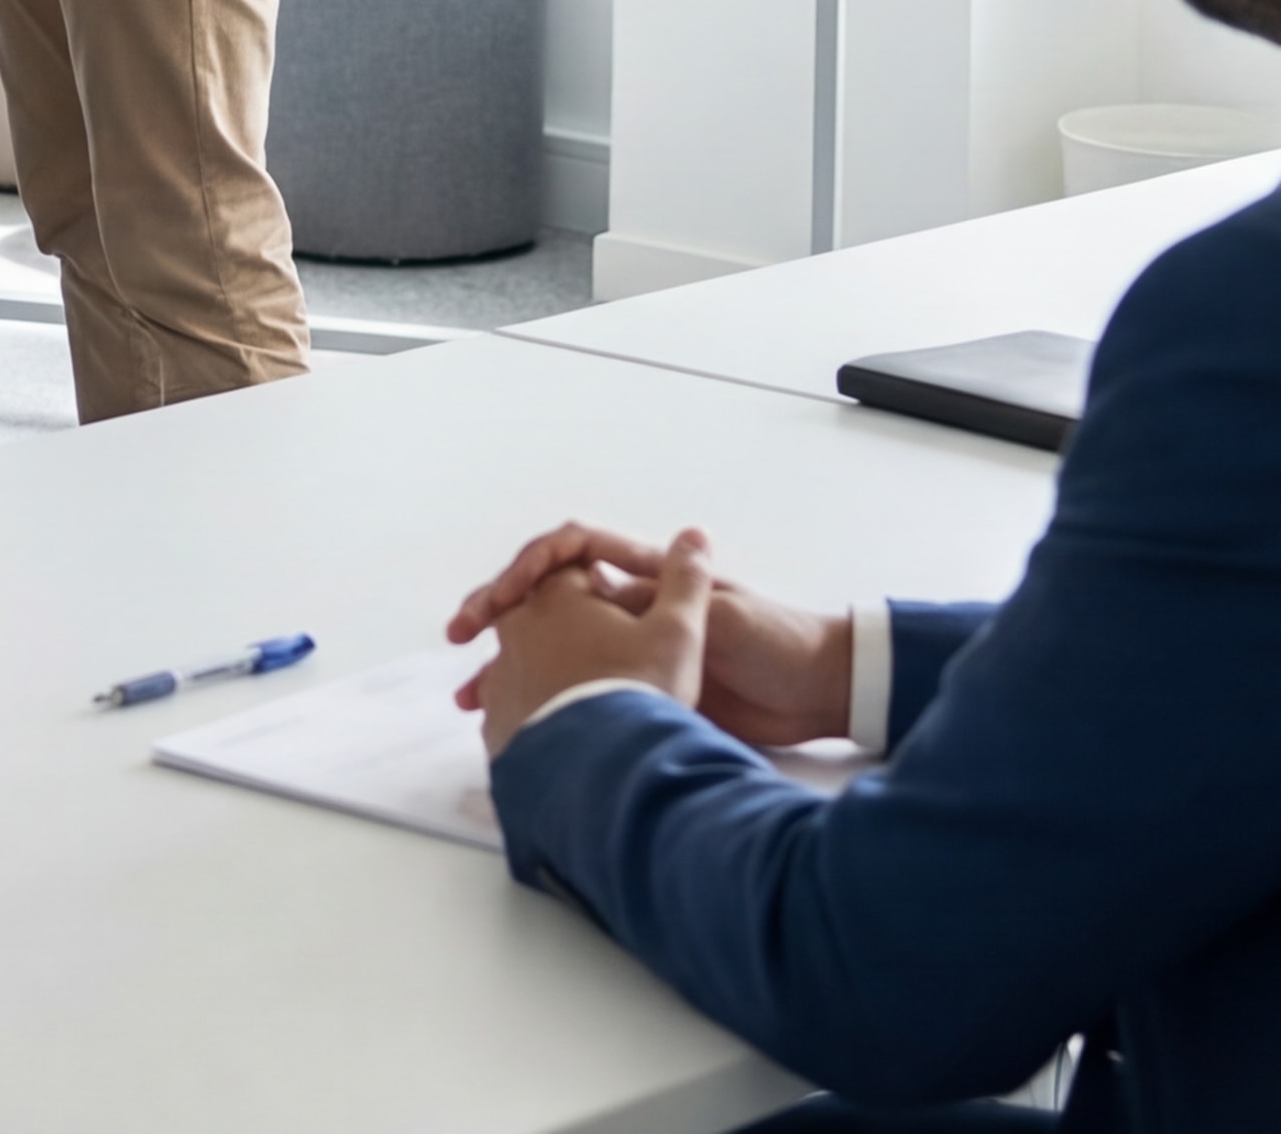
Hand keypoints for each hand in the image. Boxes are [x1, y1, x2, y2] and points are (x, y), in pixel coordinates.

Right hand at [446, 519, 855, 747]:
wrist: (819, 692)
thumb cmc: (777, 642)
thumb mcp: (721, 615)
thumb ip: (668, 594)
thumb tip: (606, 572)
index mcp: (648, 578)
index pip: (567, 555)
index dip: (525, 571)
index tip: (498, 600)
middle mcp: (632, 608)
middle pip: (547, 603)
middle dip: (497, 619)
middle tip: (461, 642)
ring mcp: (633, 650)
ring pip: (552, 652)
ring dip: (508, 668)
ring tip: (472, 700)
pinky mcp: (642, 691)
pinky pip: (575, 691)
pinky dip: (539, 704)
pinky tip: (515, 724)